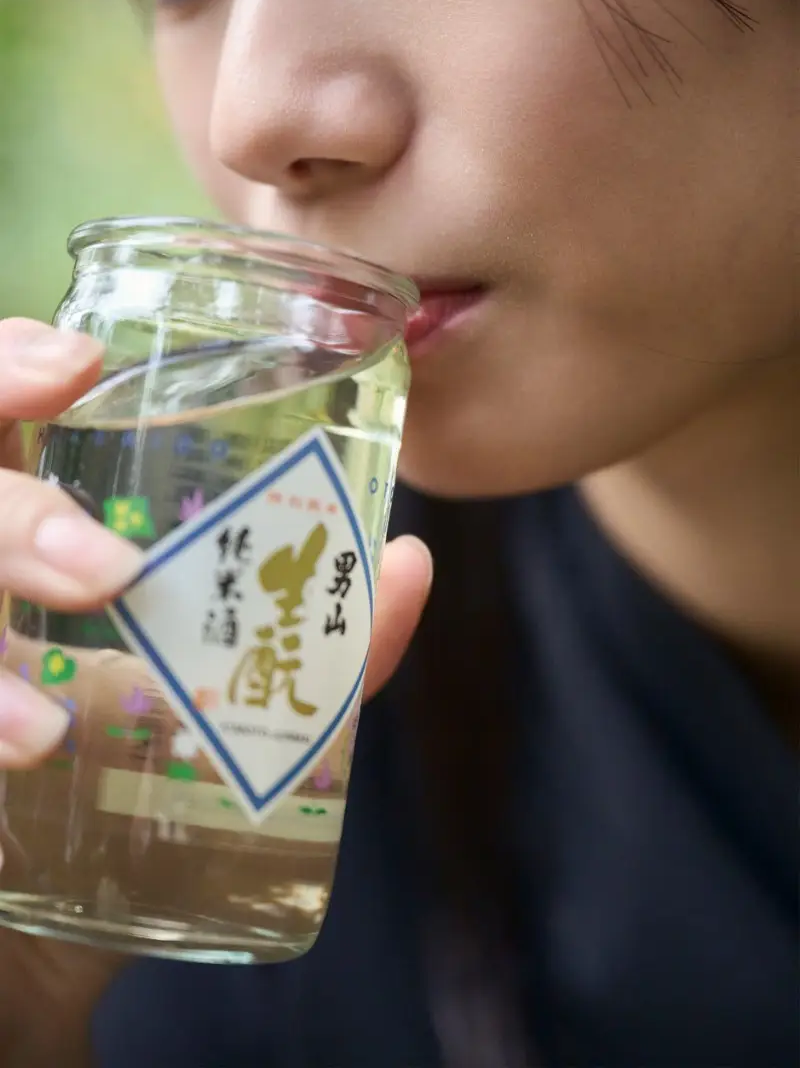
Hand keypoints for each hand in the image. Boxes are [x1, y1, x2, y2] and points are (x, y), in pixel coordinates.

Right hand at [0, 318, 432, 1065]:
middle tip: (113, 573)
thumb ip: (319, 658)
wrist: (46, 949)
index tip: (79, 364)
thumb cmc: (131, 804)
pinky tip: (33, 748)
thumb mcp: (229, 722)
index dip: (8, 368)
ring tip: (78, 673)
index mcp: (26, 551)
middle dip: (16, 509)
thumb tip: (407, 562)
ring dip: (0, 576)